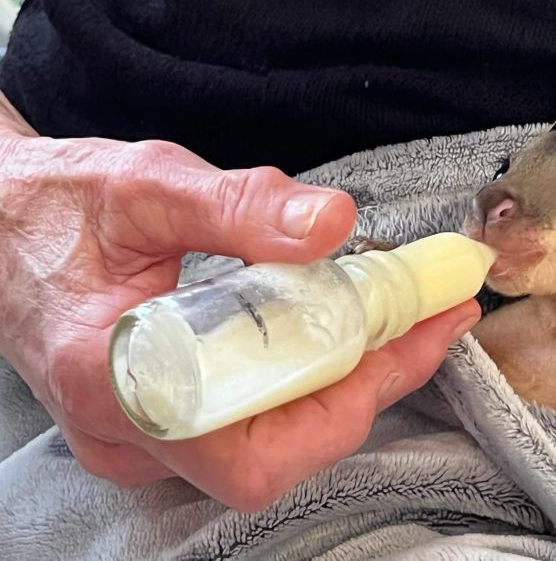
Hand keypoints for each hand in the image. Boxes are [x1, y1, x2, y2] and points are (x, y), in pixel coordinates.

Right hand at [0, 98, 480, 510]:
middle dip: (367, 389)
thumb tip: (333, 221)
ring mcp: (142, 438)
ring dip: (349, 385)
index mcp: (113, 379)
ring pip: (273, 445)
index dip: (345, 398)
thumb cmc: (56, 208)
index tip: (413, 333)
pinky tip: (343, 332)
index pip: (248, 443)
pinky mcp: (160, 423)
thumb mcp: (144, 185)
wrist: (1, 227)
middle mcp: (127, 432)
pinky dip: (312, 381)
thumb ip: (238, 205)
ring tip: (402, 320)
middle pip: (277, 454)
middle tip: (428, 321)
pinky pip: (254, 424)